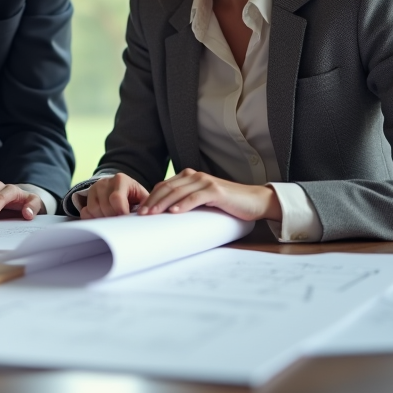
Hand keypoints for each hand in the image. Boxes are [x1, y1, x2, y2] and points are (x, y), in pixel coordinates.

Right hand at [79, 172, 150, 217]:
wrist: (119, 186)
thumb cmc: (133, 194)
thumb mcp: (142, 195)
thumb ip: (146, 204)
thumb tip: (145, 214)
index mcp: (121, 180)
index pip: (116, 198)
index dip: (121, 212)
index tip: (127, 221)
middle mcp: (105, 182)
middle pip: (105, 207)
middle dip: (114, 217)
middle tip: (121, 221)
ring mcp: (94, 189)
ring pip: (94, 210)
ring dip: (104, 218)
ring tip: (113, 218)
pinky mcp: (87, 197)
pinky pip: (85, 212)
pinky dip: (93, 218)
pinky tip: (102, 217)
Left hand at [136, 168, 281, 221]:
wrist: (254, 201)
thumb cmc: (227, 204)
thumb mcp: (202, 201)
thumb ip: (187, 201)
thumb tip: (166, 216)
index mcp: (189, 177)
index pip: (164, 186)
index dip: (150, 197)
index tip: (139, 211)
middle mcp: (195, 176)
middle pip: (167, 188)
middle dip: (152, 201)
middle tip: (140, 214)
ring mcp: (206, 182)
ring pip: (178, 191)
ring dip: (163, 203)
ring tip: (152, 214)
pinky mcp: (216, 191)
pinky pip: (196, 197)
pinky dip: (184, 204)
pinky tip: (175, 211)